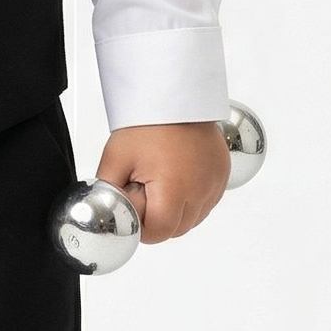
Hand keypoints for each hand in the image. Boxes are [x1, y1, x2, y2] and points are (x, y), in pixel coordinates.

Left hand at [93, 121, 229, 244]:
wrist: (174, 96)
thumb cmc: (146, 124)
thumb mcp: (115, 160)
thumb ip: (109, 193)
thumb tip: (108, 214)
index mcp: (174, 189)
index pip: (158, 233)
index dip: (140, 225)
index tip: (133, 207)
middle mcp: (201, 190)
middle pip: (176, 229)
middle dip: (157, 218)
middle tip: (144, 189)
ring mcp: (215, 184)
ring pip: (193, 219)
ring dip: (175, 211)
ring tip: (161, 180)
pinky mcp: (222, 176)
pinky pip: (206, 203)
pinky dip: (191, 199)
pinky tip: (176, 178)